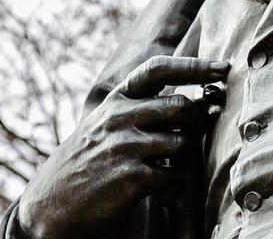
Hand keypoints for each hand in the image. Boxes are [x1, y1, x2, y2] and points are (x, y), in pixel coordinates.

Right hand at [16, 56, 229, 237]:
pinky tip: (161, 187)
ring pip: (183, 142)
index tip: (222, 67)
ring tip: (169, 166)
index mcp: (114, 101)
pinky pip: (175, 177)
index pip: (158, 70)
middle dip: (197, 121)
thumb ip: (137, 108)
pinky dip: (174, 184)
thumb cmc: (85, 163)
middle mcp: (119, 117)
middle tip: (194, 134)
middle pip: (181, 105)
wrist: (50, 206)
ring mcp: (125, 146)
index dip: (194, 66)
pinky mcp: (131, 177)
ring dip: (185, 157)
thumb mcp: (102, 125)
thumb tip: (189, 102)